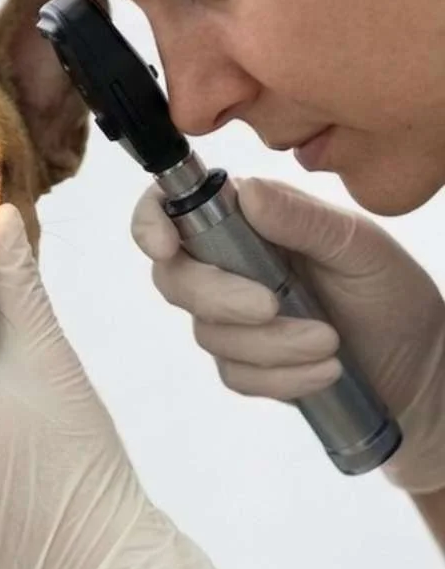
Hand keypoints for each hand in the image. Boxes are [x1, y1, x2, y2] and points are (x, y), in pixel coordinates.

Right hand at [132, 177, 444, 492]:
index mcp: (246, 220)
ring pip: (209, 334)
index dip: (150, 224)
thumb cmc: (392, 294)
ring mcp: (230, 319)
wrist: (423, 368)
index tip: (163, 246)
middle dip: (219, 297)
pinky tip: (324, 371)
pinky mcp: (244, 364)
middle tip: (271, 304)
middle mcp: (226, 265)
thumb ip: (303, 219)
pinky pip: (235, 375)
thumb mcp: (359, 247)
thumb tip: (245, 191)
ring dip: (270, 344)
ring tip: (330, 343)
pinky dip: (281, 377)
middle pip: (175, 279)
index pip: (171, 211)